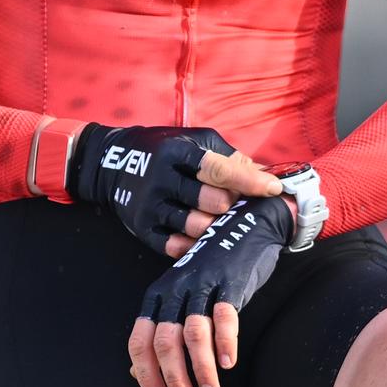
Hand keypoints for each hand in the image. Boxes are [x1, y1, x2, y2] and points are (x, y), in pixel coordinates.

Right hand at [68, 124, 282, 255]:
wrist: (113, 163)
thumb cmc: (165, 150)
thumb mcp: (194, 140)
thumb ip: (228, 157)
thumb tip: (264, 173)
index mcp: (178, 153)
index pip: (218, 169)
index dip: (248, 180)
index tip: (274, 188)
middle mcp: (162, 179)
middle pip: (211, 202)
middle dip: (232, 205)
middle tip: (239, 204)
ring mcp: (150, 206)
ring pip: (195, 226)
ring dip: (216, 226)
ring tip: (222, 221)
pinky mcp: (142, 228)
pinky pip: (175, 246)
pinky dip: (194, 244)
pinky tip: (203, 238)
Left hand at [127, 195, 293, 386]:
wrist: (247, 227)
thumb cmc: (214, 269)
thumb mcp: (182, 296)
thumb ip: (162, 331)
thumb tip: (137, 372)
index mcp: (159, 295)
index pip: (140, 339)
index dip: (146, 373)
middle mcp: (176, 289)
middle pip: (166, 341)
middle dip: (175, 379)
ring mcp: (203, 283)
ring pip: (194, 333)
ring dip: (201, 370)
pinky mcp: (230, 281)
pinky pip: (224, 316)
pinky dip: (225, 343)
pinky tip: (227, 363)